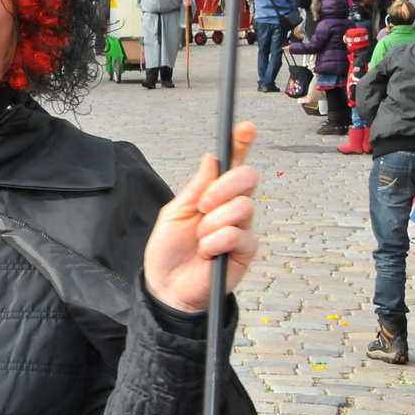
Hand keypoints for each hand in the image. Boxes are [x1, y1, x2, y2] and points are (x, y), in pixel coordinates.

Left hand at [143, 121, 259, 312]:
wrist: (167, 286)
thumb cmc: (168, 251)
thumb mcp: (174, 213)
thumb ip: (195, 188)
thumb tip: (211, 159)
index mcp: (212, 195)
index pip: (232, 166)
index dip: (241, 146)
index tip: (245, 128)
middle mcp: (232, 208)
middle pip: (247, 178)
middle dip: (224, 187)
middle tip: (202, 206)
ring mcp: (241, 228)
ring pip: (242, 206)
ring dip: (213, 222)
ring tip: (199, 239)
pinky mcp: (246, 250)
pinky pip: (238, 234)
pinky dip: (216, 241)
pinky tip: (206, 253)